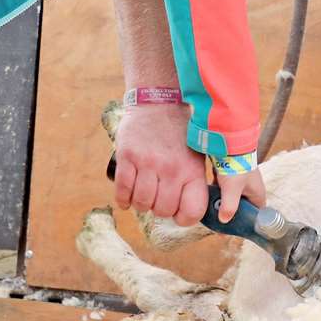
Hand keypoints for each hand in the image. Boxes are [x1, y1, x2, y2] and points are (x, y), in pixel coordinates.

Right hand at [112, 103, 263, 224]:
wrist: (158, 101)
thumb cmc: (181, 133)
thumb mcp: (198, 155)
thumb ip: (195, 183)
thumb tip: (194, 212)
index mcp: (192, 170)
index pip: (191, 212)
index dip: (183, 218)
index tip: (178, 213)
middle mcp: (171, 168)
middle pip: (162, 210)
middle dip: (159, 209)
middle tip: (158, 197)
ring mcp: (147, 162)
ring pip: (141, 203)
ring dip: (141, 203)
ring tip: (145, 192)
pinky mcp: (126, 156)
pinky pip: (122, 191)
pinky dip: (123, 199)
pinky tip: (128, 195)